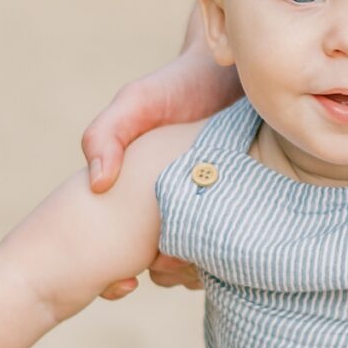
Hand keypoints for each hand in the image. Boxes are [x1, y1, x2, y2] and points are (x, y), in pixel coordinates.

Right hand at [80, 40, 239, 298]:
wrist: (232, 71)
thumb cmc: (178, 87)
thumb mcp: (136, 104)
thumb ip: (106, 135)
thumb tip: (98, 183)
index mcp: (140, 204)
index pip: (119, 258)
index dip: (117, 276)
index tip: (132, 276)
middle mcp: (175, 214)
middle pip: (165, 271)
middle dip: (171, 273)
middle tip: (183, 260)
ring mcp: (213, 216)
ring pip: (205, 266)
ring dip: (205, 269)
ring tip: (212, 248)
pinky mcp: (248, 211)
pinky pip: (242, 252)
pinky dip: (241, 255)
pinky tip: (244, 239)